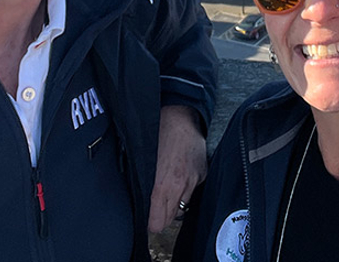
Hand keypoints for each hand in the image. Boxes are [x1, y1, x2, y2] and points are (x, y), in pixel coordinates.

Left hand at [148, 105, 206, 232]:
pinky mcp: (202, 174)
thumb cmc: (156, 134)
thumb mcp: (141, 162)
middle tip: (153, 206)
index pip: (157, 223)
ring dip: (173, 203)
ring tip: (165, 189)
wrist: (179, 116)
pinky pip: (192, 191)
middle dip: (161, 215)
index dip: (149, 222)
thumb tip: (136, 202)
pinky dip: (184, 189)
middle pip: (170, 219)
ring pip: (182, 207)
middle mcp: (180, 187)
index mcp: (162, 186)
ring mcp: (194, 181)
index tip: (145, 218)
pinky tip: (178, 176)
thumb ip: (140, 185)